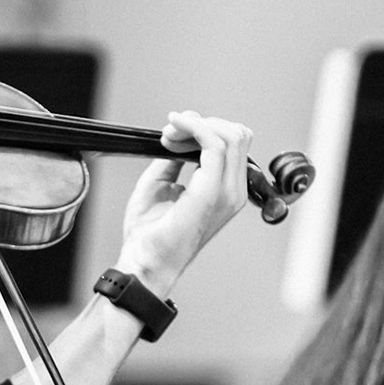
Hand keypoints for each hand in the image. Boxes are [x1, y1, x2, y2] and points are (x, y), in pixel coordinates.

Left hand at [115, 111, 252, 290]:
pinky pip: (214, 144)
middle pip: (237, 134)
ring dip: (194, 125)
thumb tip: (180, 133)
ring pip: (230, 135)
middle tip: (169, 133)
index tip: (173, 134)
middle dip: (201, 123)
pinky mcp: (212, 192)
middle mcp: (233, 191)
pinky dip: (193, 128)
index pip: (234, 144)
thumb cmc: (151, 234)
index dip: (204, 128)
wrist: (145, 261)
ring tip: (168, 136)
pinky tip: (172, 133)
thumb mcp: (162, 183)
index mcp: (226, 191)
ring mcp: (227, 192)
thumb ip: (175, 158)